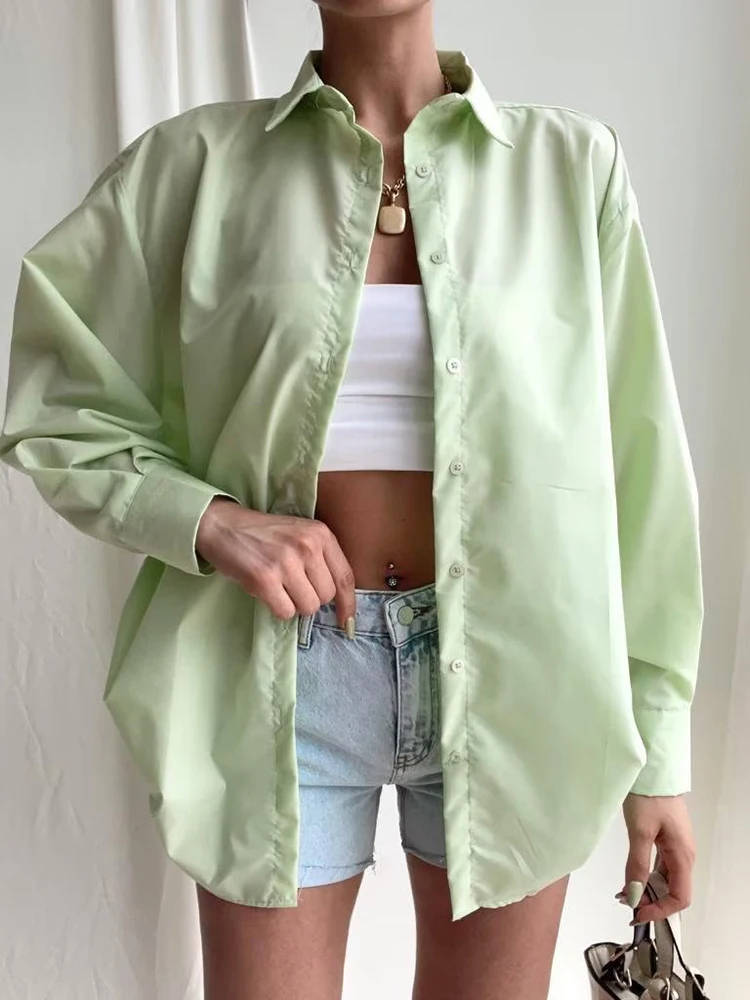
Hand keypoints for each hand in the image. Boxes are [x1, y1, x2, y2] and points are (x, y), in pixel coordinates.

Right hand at [196, 498, 356, 630]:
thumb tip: (338, 600)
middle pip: (325, 597)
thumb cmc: (263, 534)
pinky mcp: (265, 578)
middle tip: (291, 586)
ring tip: (278, 587)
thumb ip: (320, 559)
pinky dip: (277, 608)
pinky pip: (285, 612)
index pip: (344, 576)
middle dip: (310, 598)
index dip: (348, 603)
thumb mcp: (300, 534)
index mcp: (320, 534)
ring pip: (307, 607)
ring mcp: (287, 562)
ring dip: (293, 605)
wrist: (223, 525)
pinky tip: (267, 592)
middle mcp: (307, 546)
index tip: (347, 622)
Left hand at [619, 793, 695, 924]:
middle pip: (673, 890)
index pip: (680, 897)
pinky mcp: (666, 837)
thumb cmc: (649, 795)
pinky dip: (646, 873)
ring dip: (646, 888)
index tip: (637, 913)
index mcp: (682, 855)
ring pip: (665, 878)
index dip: (660, 910)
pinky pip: (659, 864)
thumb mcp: (640, 832)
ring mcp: (675, 845)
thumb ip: (636, 865)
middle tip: (625, 902)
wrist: (652, 768)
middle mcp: (683, 853)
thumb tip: (633, 896)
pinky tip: (630, 874)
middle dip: (651, 901)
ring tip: (623, 891)